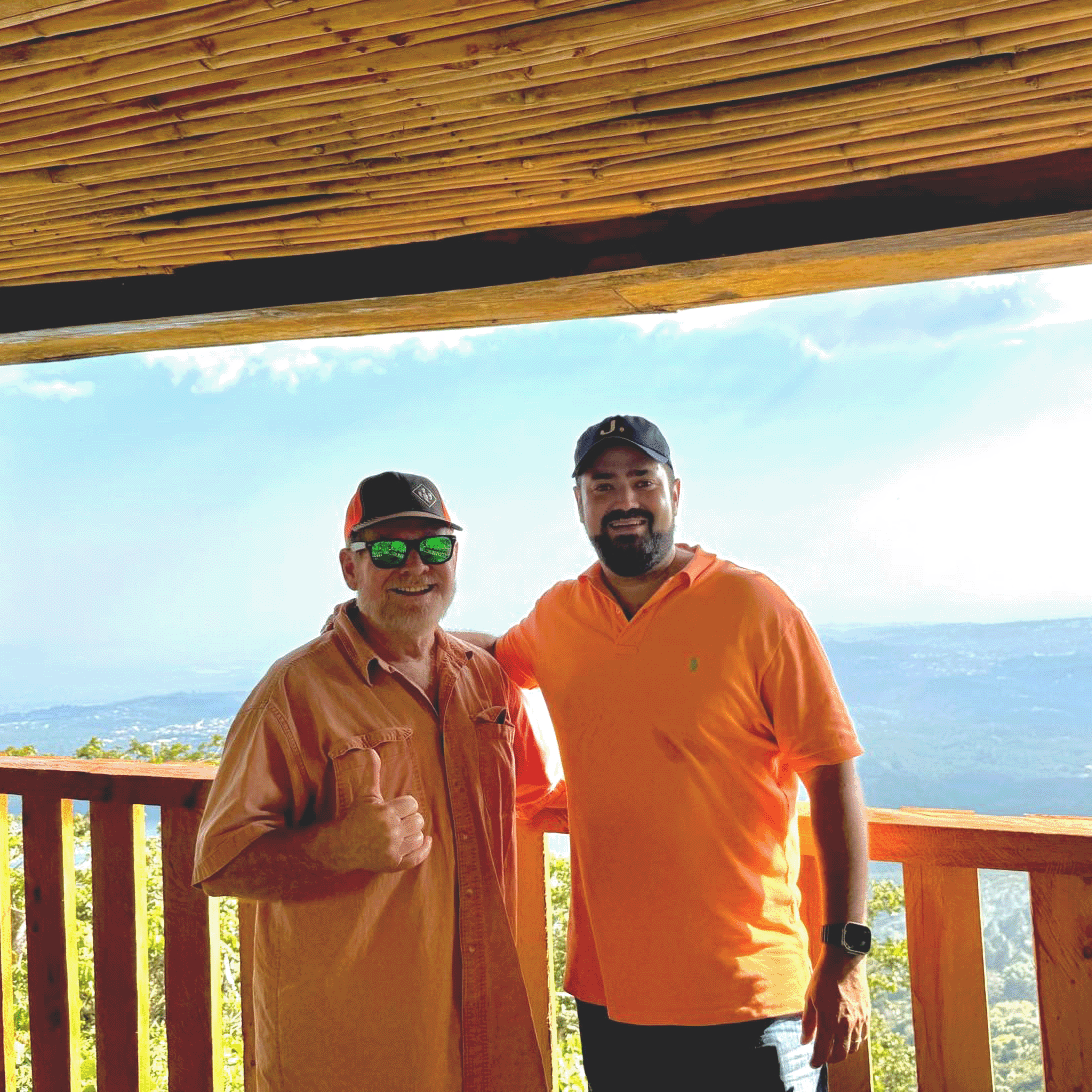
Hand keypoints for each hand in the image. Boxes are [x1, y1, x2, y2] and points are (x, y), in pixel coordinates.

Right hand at [317, 749, 431, 872]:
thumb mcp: (366, 794)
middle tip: (399, 820)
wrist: (343, 845)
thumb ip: (372, 773)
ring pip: (419, 837)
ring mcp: (392, 849)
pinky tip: (427, 841)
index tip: (396, 808)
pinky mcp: (393, 864)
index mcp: (385, 812)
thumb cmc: (357, 817)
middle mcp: (389, 832)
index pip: (412, 804)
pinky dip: (424, 849)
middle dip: (410, 819)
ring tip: (403, 831)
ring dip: (414, 833)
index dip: (406, 805)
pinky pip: (417, 858)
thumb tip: (371, 750)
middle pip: (418, 821)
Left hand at [801, 952, 869, 1066]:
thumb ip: (807, 1022)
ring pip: (852, 1048)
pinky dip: (854, 1043)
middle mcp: (845, 1024)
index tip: (812, 1063)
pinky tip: (846, 1038)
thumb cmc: (823, 978)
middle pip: (840, 1054)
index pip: (822, 1050)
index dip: (816, 1060)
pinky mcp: (866, 1015)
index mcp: (828, 1020)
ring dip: (842, 1052)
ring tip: (833, 1047)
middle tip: (822, 1056)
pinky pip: (862, 1037)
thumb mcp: (809, 998)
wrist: (845, 962)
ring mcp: (858, 1021)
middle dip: (829, 1059)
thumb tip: (804, 1041)